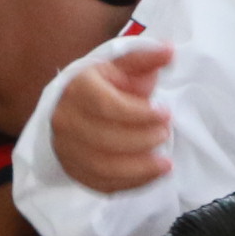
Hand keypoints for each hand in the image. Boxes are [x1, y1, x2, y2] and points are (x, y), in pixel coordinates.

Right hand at [48, 41, 174, 192]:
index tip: (165, 113)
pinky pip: (102, 184)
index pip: (108, 105)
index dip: (140, 114)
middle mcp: (66, 120)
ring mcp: (66, 148)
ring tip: (165, 162)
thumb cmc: (101, 85)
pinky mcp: (73, 170)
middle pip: (106, 138)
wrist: (70, 107)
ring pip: (103, 167)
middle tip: (165, 133)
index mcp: (77, 88)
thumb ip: (144, 58)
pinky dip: (131, 183)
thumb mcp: (120, 66)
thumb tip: (169, 51)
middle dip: (143, 139)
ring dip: (140, 168)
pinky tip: (151, 175)